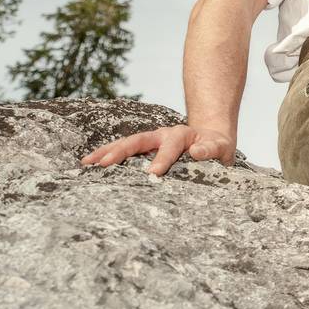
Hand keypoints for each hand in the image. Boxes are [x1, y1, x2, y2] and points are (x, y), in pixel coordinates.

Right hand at [81, 125, 235, 176]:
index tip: (153, 173)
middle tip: (105, 164)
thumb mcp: (221, 147)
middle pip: (138, 141)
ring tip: (87, 163)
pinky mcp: (144, 149)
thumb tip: (196, 151)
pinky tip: (91, 166)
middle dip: (121, 152)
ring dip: (107, 152)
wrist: (210, 139)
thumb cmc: (216, 147)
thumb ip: (211, 149)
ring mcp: (150, 141)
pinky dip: (107, 156)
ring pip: (126, 144)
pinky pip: (123, 151)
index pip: (170, 147)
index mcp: (181, 136)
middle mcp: (161, 135)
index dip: (161, 159)